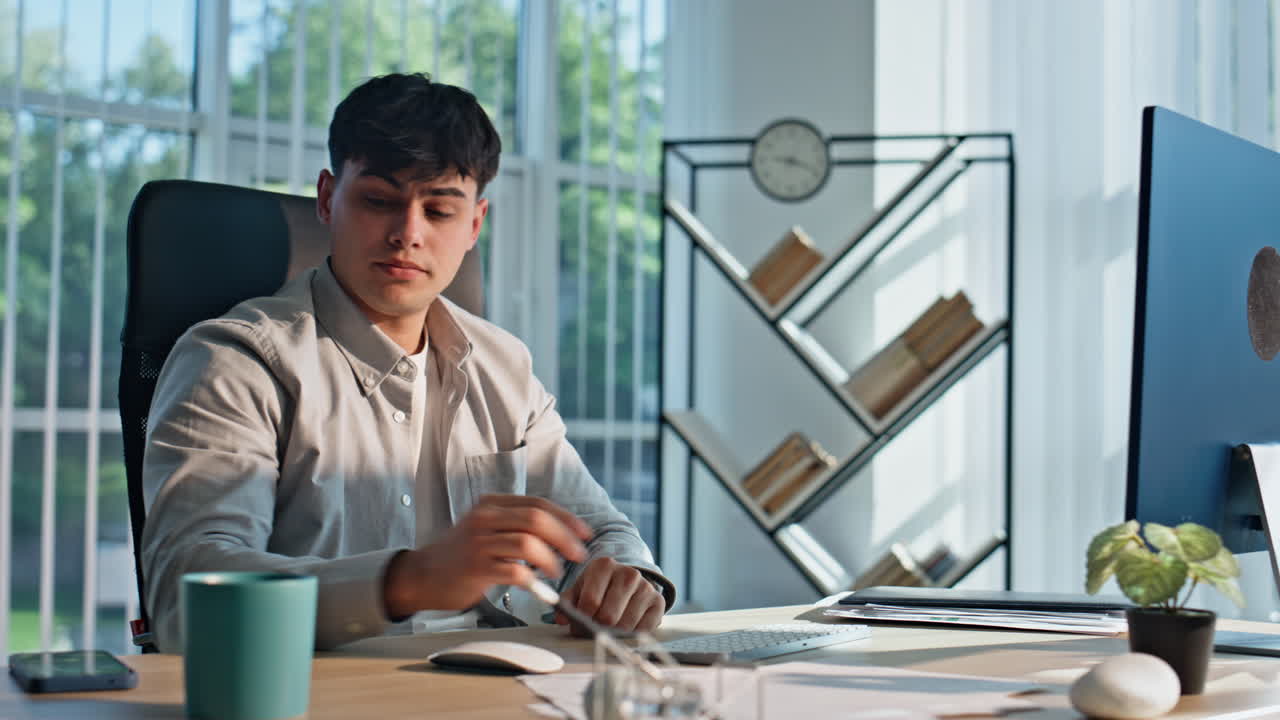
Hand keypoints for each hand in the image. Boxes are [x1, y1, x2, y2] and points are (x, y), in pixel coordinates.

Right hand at [383, 494, 590, 617]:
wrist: (422, 575)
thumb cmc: (461, 554)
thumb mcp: (486, 527)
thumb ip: (516, 524)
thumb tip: (560, 532)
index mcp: (491, 504)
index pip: (538, 504)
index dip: (567, 518)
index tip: (585, 534)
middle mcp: (484, 518)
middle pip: (536, 519)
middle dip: (565, 537)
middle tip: (579, 554)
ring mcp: (478, 542)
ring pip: (527, 543)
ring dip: (551, 559)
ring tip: (557, 572)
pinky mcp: (475, 567)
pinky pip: (513, 571)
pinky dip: (533, 580)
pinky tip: (538, 586)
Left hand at [557, 557, 665, 636]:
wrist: (627, 581)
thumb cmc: (601, 587)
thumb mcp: (581, 588)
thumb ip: (568, 602)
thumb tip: (562, 619)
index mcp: (604, 566)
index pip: (590, 601)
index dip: (581, 620)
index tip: (577, 625)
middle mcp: (628, 573)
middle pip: (608, 616)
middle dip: (597, 628)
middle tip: (592, 630)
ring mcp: (646, 587)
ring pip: (625, 625)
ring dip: (614, 634)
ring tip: (608, 628)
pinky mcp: (658, 602)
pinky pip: (643, 629)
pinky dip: (632, 635)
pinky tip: (625, 628)